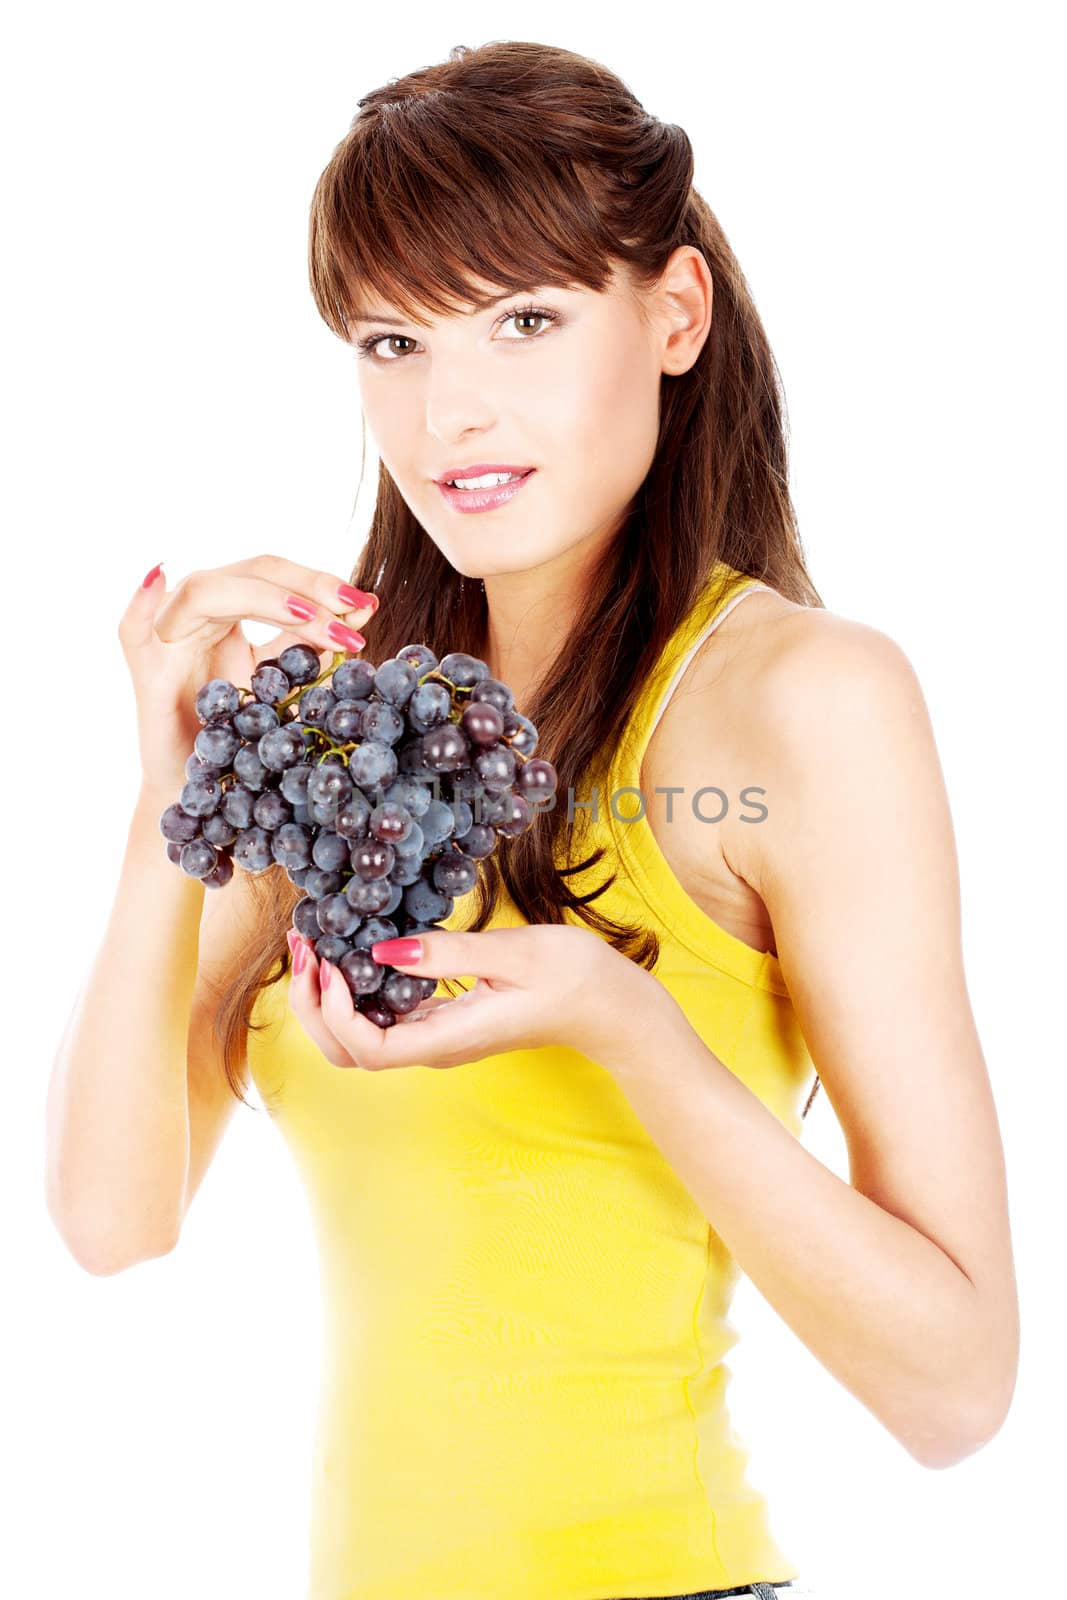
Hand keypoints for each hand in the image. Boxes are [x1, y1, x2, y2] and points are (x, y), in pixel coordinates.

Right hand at [116, 553, 377, 793]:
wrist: (200, 790)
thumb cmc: (240, 738)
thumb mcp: (283, 686)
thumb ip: (311, 647)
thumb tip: (362, 611)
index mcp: (231, 610)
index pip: (278, 577)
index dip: (321, 584)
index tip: (364, 607)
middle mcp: (197, 614)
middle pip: (251, 573)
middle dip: (307, 588)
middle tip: (351, 614)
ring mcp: (167, 637)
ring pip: (206, 591)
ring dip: (263, 598)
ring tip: (310, 617)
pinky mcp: (144, 671)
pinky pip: (133, 629)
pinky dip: (141, 601)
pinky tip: (160, 575)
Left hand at [286, 923, 669, 1072]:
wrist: (614, 1010)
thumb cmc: (577, 978)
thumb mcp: (517, 952)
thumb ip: (448, 954)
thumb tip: (381, 951)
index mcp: (450, 1039)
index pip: (368, 1048)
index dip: (334, 1010)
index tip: (333, 960)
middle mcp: (435, 1049)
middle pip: (348, 1053)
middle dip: (312, 1005)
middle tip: (306, 945)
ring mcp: (437, 1040)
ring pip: (357, 1040)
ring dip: (325, 1000)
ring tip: (317, 946)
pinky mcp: (442, 1024)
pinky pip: (381, 1020)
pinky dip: (352, 992)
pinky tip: (352, 952)